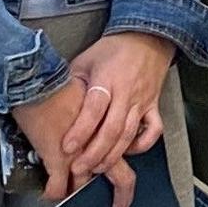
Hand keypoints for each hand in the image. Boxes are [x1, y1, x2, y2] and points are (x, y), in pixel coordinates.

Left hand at [55, 30, 176, 206]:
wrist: (147, 38)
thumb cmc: (113, 48)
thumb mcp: (85, 60)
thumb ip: (73, 83)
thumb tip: (54, 103)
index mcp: (107, 79)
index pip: (94, 110)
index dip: (80, 131)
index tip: (67, 148)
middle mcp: (126, 93)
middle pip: (112, 130)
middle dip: (94, 153)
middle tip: (79, 169)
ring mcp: (142, 101)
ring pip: (129, 135)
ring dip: (113, 155)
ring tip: (97, 169)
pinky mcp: (153, 106)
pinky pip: (153, 130)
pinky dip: (142, 144)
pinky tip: (128, 152)